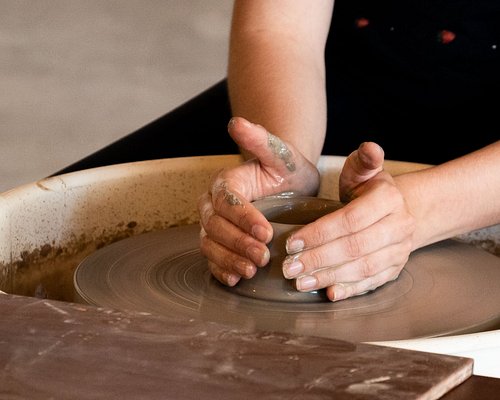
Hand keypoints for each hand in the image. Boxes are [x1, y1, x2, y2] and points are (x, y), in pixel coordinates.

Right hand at [198, 117, 319, 285]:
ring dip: (228, 260)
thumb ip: (260, 140)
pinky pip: (213, 259)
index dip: (243, 218)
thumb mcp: (280, 154)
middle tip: (262, 257)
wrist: (289, 185)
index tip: (266, 232)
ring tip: (250, 271)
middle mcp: (214, 204)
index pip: (227, 201)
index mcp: (226, 182)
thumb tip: (237, 122)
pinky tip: (235, 280)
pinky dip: (221, 270)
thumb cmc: (286, 169)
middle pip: (215, 226)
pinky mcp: (221, 243)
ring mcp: (215, 225)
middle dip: (237, 243)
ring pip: (210, 244)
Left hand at [283, 142, 415, 300]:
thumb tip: (370, 148)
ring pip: (363, 268)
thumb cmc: (370, 190)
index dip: (320, 232)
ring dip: (330, 277)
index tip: (291, 241)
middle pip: (355, 247)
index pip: (351, 219)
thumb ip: (363, 161)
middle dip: (319, 259)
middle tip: (289, 267)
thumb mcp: (364, 171)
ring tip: (300, 282)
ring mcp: (399, 251)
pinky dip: (350, 290)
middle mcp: (399, 227)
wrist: (401, 212)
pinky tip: (328, 293)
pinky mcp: (394, 270)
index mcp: (389, 199)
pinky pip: (372, 283)